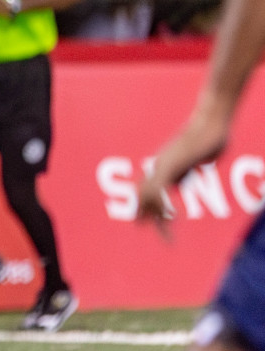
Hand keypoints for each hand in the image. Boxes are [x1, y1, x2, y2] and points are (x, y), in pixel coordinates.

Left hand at [138, 98, 232, 228]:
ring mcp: (163, 165)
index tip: (144, 220)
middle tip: (139, 226)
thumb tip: (179, 184)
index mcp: (164, 167)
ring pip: (149, 192)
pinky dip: (161, 203)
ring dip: (153, 212)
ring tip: (156, 226)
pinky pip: (160, 187)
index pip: (149, 188)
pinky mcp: (171, 164)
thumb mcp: (194, 162)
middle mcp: (159, 166)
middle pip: (144, 192)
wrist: (211, 124)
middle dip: (143, 210)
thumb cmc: (207, 140)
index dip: (146, 204)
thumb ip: (183, 174)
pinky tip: (169, 216)